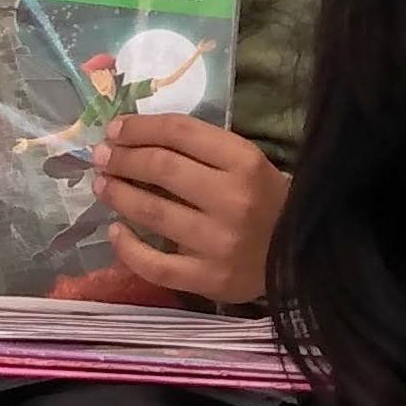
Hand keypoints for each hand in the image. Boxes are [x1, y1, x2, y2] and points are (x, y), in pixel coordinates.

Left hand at [100, 114, 287, 307]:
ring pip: (152, 212)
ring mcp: (220, 242)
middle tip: (102, 157)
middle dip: (122, 158)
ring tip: (102, 186)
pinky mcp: (210, 279)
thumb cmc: (269, 203)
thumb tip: (135, 139)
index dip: (139, 127)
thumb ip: (202, 150)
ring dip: (118, 194)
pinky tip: (116, 231)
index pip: (180, 133)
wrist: (303, 257)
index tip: (115, 129)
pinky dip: (128, 248)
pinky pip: (155, 265)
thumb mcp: (247, 164)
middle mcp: (233, 200)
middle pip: (161, 168)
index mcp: (245, 162)